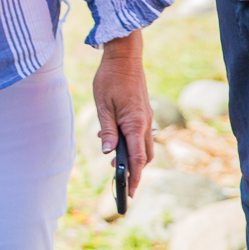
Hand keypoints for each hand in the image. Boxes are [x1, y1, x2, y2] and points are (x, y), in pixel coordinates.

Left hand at [93, 32, 153, 195]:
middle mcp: (145, 123)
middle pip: (144, 156)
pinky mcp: (143, 112)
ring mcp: (146, 117)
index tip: (128, 193)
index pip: (137, 158)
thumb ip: (106, 130)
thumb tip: (108, 152)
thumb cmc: (110, 78)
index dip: (133, 177)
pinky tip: (113, 140)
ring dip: (133, 158)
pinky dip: (130, 143)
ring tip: (115, 166)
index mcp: (135, 123)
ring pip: (143, 146)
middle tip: (123, 186)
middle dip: (135, 173)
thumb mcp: (102, 105)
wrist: (124, 56)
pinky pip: (140, 134)